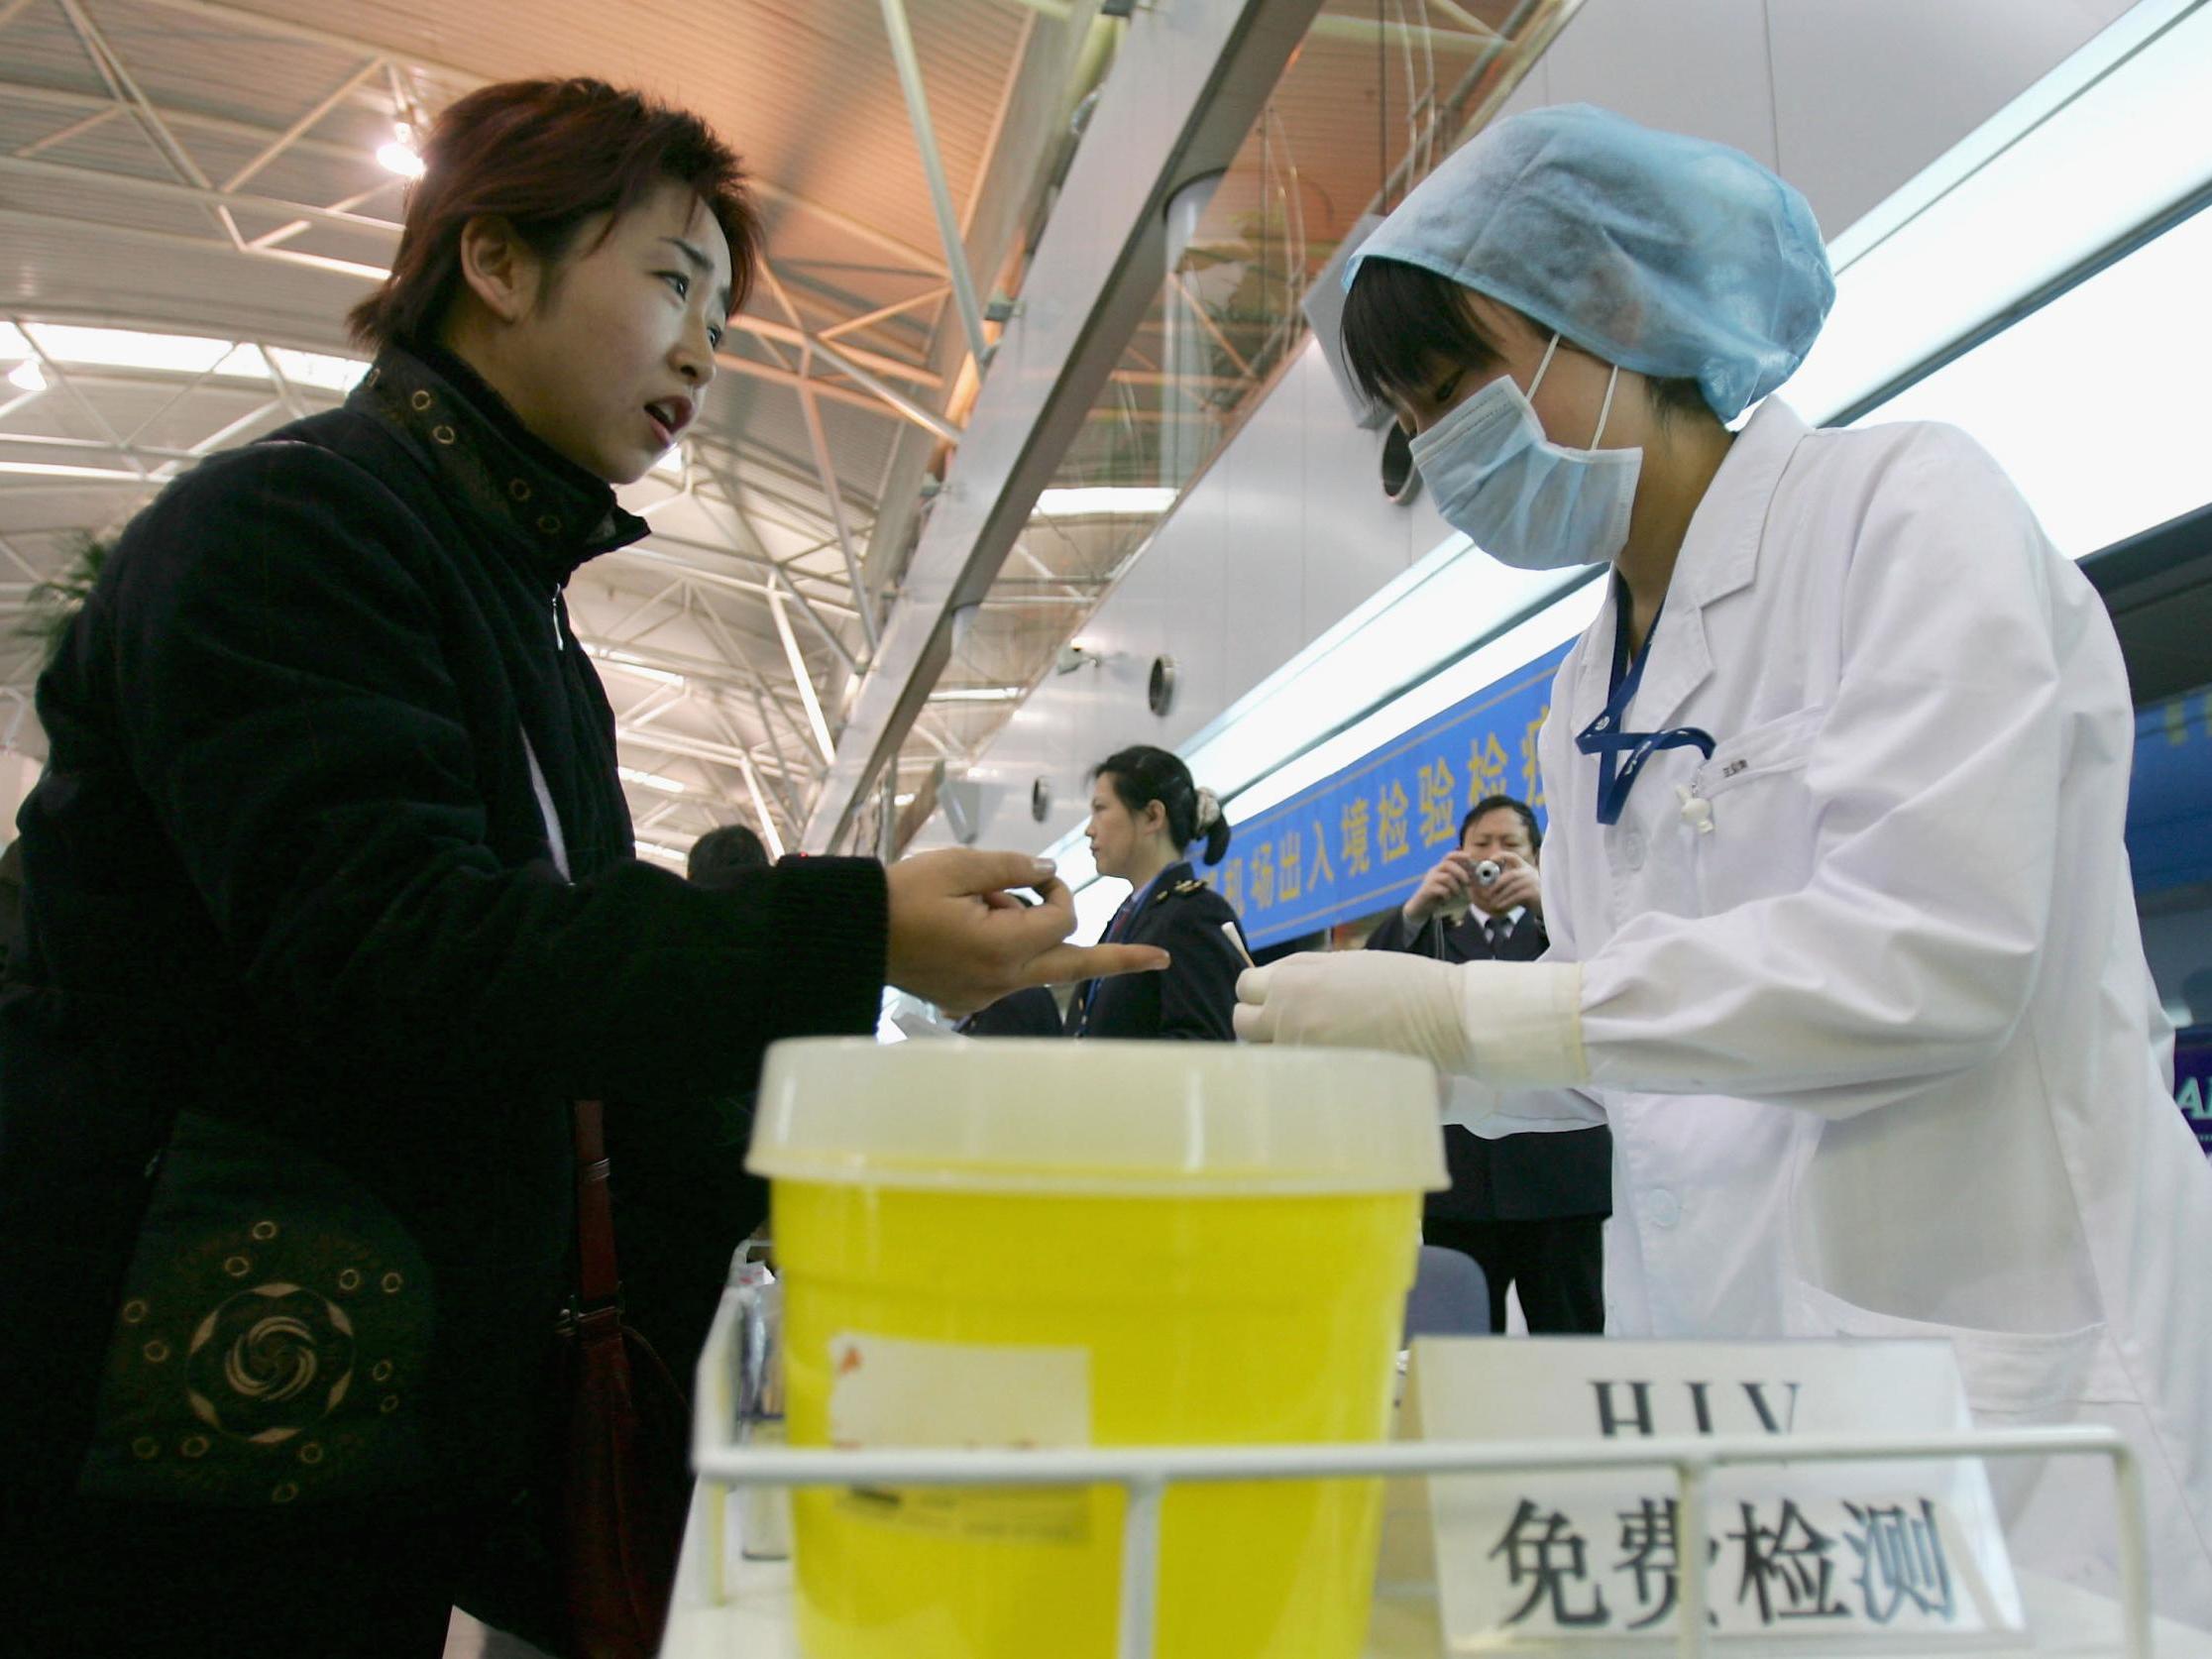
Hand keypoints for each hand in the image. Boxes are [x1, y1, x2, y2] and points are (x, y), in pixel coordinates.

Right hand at [886, 849, 1168, 1015]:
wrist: (854, 934)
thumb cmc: (902, 895)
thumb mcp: (959, 865)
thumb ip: (1012, 866)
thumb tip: (1050, 872)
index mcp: (1002, 948)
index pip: (1060, 917)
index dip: (1054, 889)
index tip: (1034, 875)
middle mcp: (1001, 980)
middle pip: (1075, 966)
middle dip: (1122, 960)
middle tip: (1164, 960)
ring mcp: (986, 996)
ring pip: (1037, 965)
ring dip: (1034, 934)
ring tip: (981, 905)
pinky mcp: (970, 1000)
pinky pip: (1008, 974)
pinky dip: (1007, 948)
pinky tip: (968, 927)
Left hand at [1231, 951, 1469, 1073]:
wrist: (1444, 1017)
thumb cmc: (1403, 984)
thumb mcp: (1345, 962)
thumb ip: (1303, 972)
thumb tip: (1272, 982)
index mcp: (1294, 979)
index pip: (1245, 987)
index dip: (1260, 992)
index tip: (1276, 1000)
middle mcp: (1287, 1015)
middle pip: (1243, 1023)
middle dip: (1258, 1023)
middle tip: (1287, 1027)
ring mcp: (1301, 1052)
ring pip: (1261, 1054)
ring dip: (1275, 1050)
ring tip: (1306, 1050)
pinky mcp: (1320, 1081)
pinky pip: (1287, 1080)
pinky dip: (1295, 1076)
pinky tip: (1318, 1073)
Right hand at [1402, 850, 1479, 926]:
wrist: (1421, 906)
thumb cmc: (1438, 895)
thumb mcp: (1449, 885)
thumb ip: (1458, 880)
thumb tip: (1473, 877)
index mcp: (1440, 868)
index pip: (1449, 856)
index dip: (1459, 854)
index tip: (1470, 856)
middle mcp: (1434, 871)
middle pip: (1447, 864)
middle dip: (1460, 872)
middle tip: (1467, 882)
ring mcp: (1430, 880)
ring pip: (1446, 877)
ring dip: (1455, 887)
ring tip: (1456, 894)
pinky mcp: (1427, 890)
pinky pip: (1441, 889)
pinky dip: (1447, 895)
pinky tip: (1447, 899)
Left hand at [1480, 850, 1540, 917]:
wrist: (1546, 904)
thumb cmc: (1529, 894)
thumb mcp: (1519, 884)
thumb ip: (1508, 882)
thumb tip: (1488, 885)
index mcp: (1524, 867)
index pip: (1513, 857)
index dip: (1501, 856)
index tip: (1491, 859)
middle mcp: (1529, 872)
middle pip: (1510, 875)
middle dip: (1497, 884)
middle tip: (1487, 893)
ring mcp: (1533, 881)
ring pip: (1512, 887)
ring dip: (1500, 896)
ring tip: (1492, 902)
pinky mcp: (1534, 892)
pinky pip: (1517, 896)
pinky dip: (1507, 901)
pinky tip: (1500, 906)